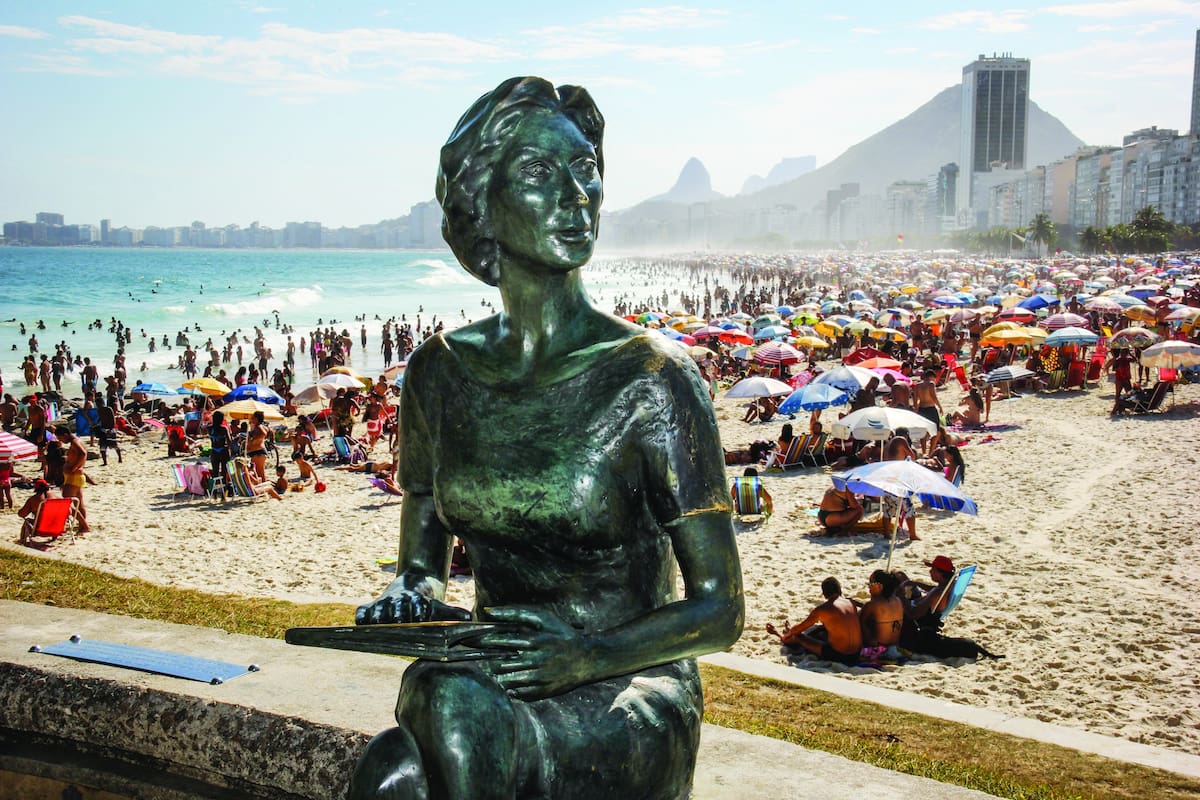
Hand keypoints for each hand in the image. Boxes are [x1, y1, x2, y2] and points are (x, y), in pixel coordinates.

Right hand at [355, 589, 470, 624]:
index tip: (420, 616)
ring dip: (379, 615)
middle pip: (397, 608)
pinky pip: (362, 611)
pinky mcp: (370, 605)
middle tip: (399, 622)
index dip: (418, 611)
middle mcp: (398, 600)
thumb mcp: (439, 607)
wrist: (410, 583)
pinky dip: (361, 616)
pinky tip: (360, 623)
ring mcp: (383, 602)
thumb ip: (452, 613)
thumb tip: (468, 618)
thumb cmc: (426, 603)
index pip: (416, 606)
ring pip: (380, 608)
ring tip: (379, 623)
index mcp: (416, 601)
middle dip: (398, 614)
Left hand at [477, 606, 591, 699]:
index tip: (478, 640)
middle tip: (489, 657)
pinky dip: (510, 687)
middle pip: (499, 663)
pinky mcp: (540, 691)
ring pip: (505, 680)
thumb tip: (490, 610)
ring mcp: (537, 678)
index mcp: (533, 641)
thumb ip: (517, 613)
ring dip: (498, 675)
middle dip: (491, 660)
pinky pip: (516, 692)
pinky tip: (514, 679)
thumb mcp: (545, 619)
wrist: (587, 660)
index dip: (486, 641)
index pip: (499, 642)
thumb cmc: (564, 636)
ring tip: (501, 669)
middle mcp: (534, 660)